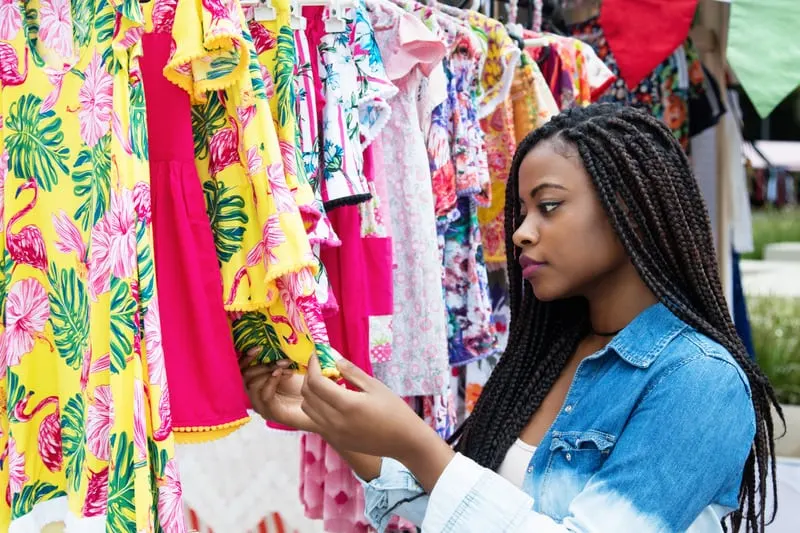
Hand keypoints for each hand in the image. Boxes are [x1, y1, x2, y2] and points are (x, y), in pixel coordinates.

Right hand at [240, 349, 317, 431]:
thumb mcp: (292, 364)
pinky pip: (264, 396)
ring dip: (267, 371)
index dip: (245, 358)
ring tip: (285, 365)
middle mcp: (257, 394)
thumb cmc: (308, 384)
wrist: (322, 403)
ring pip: (252, 385)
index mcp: (259, 381)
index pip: (242, 369)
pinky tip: (281, 374)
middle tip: (280, 359)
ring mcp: (262, 405)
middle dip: (260, 364)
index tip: (258, 347)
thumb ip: (283, 353)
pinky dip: (271, 382)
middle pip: (244, 376)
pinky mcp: (271, 413)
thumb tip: (283, 334)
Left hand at [300, 355, 453, 490]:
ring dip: (310, 392)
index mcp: (347, 405)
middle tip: (320, 365)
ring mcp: (333, 433)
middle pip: (307, 394)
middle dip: (310, 376)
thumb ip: (351, 372)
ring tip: (325, 382)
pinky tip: (330, 399)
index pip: (316, 382)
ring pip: (307, 408)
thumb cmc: (394, 410)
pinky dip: (316, 406)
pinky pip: (315, 420)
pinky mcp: (335, 440)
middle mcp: (335, 421)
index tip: (317, 354)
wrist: (404, 441)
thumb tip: (334, 359)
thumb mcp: (375, 386)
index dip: (313, 365)